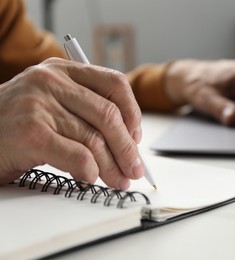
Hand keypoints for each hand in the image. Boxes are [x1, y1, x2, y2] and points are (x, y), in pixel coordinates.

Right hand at [0, 58, 142, 188]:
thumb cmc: (15, 123)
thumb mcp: (51, 103)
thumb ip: (84, 112)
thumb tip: (127, 142)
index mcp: (62, 70)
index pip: (114, 83)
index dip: (133, 112)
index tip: (136, 136)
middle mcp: (51, 81)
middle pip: (109, 115)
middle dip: (127, 148)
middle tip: (135, 169)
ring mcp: (38, 104)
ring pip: (94, 139)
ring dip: (112, 166)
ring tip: (118, 180)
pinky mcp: (30, 132)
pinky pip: (77, 155)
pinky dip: (90, 171)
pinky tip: (91, 179)